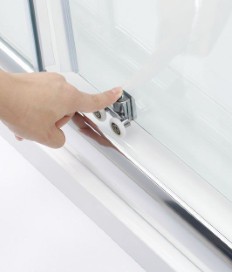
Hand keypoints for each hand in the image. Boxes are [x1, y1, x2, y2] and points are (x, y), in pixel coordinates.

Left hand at [0, 71, 121, 147]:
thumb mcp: (46, 137)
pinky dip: (33, 108)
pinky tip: (22, 115)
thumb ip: (60, 140)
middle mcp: (60, 85)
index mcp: (70, 98)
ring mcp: (46, 80)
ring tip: (28, 122)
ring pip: (52, 105)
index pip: (95, 101)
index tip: (118, 91)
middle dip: (56, 121)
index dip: (108, 98)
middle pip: (67, 110)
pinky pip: (40, 98)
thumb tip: (56, 135)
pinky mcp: (34, 79)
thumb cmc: (20, 109)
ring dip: (42, 116)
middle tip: (42, 127)